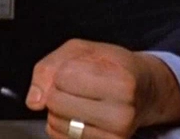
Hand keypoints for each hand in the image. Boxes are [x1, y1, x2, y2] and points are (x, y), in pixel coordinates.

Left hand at [25, 39, 179, 138]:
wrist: (145, 91)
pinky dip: (62, 126)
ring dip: (58, 110)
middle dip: (57, 90)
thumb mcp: (83, 50)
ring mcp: (116, 136)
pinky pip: (61, 138)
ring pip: (55, 123)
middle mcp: (122, 113)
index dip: (64, 70)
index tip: (80, 69)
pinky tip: (80, 116)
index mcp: (122, 82)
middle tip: (78, 86)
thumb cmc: (114, 67)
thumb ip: (49, 66)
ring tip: (81, 100)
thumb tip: (34, 101)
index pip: (62, 77)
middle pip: (56, 102)